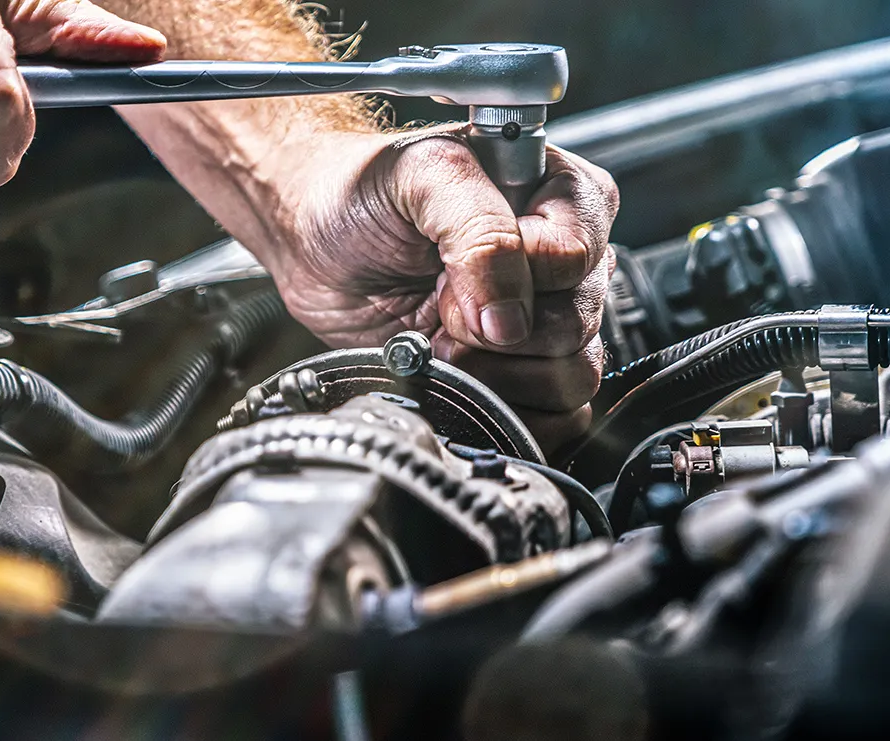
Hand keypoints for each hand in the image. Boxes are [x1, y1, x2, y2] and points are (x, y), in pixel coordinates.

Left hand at [262, 130, 618, 453]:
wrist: (313, 239)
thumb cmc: (362, 191)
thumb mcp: (420, 176)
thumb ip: (479, 230)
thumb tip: (510, 319)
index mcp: (560, 193)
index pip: (574, 256)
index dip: (513, 277)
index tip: (450, 270)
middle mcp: (563, 259)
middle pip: (576, 323)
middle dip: (494, 329)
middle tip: (439, 305)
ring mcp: (543, 318)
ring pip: (574, 374)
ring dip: (497, 372)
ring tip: (444, 340)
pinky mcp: (521, 371)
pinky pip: (559, 414)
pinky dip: (506, 408)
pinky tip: (461, 376)